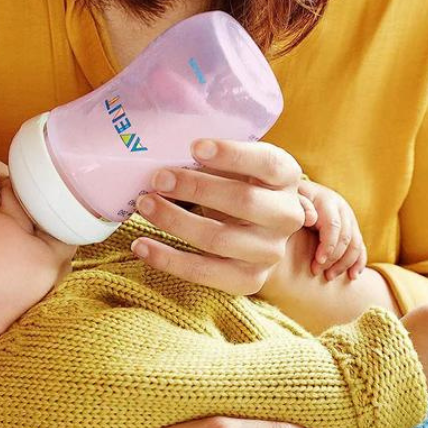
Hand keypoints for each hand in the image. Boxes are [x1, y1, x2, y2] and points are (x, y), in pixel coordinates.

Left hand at [130, 139, 306, 295]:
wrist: (258, 235)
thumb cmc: (238, 188)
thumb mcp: (237, 167)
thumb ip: (213, 159)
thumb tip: (164, 155)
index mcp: (286, 177)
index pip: (267, 163)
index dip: (232, 154)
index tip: (194, 147)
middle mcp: (287, 216)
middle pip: (243, 201)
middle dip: (195, 189)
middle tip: (158, 178)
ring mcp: (270, 252)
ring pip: (219, 240)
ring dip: (175, 221)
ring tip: (145, 204)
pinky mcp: (249, 280)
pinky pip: (204, 272)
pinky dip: (168, 259)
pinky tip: (141, 245)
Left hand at [298, 177, 367, 280]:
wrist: (300, 194)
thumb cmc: (291, 200)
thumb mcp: (291, 198)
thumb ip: (299, 205)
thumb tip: (312, 218)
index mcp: (327, 201)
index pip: (334, 226)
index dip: (328, 245)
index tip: (317, 262)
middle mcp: (342, 209)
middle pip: (345, 237)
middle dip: (333, 258)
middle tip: (317, 272)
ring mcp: (349, 219)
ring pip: (355, 244)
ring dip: (345, 263)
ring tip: (329, 277)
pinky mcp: (352, 228)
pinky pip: (360, 246)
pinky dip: (358, 262)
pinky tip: (353, 276)